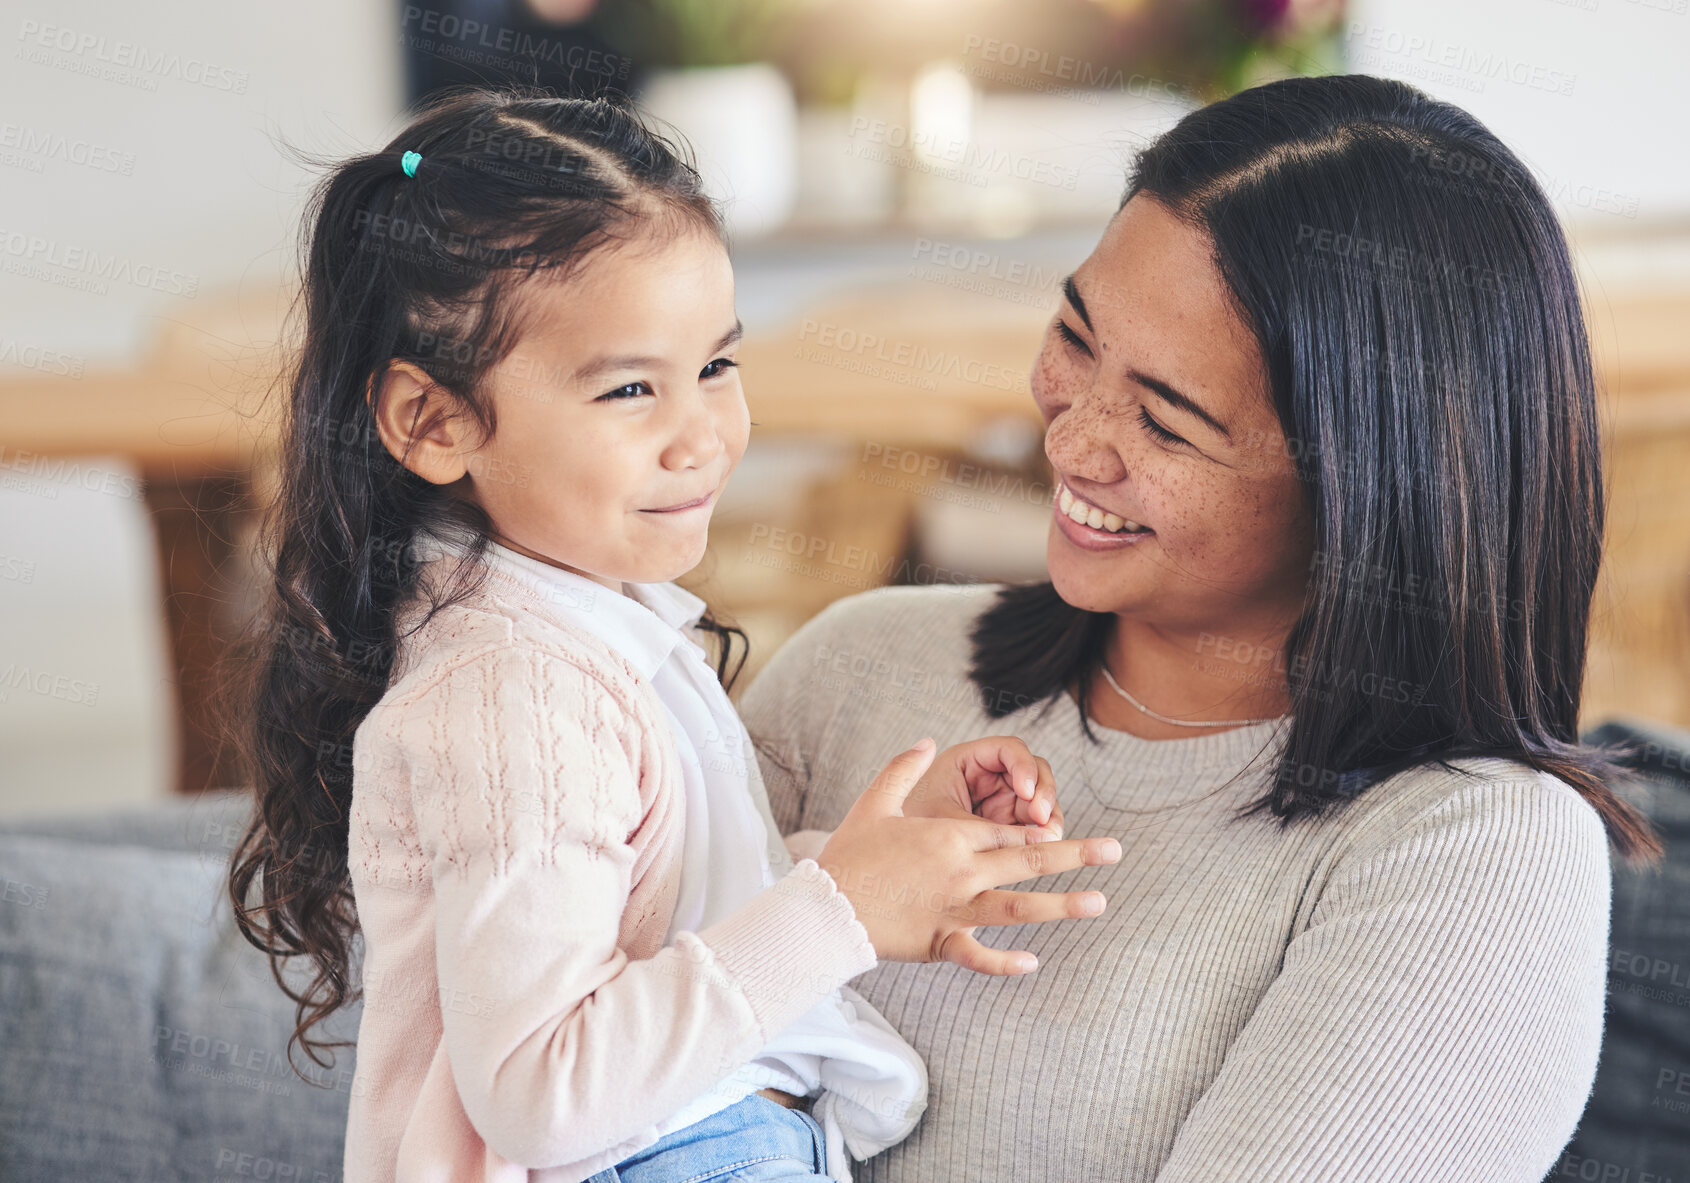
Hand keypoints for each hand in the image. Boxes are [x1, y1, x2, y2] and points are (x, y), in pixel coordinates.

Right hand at [816, 738, 1121, 975]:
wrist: (823, 907)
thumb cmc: (848, 855)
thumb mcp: (875, 801)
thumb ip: (903, 767)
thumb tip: (929, 741)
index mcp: (948, 836)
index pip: (1005, 831)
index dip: (1036, 831)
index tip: (1061, 828)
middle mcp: (960, 871)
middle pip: (1027, 861)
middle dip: (1076, 854)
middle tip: (1115, 851)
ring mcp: (953, 909)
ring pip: (1018, 906)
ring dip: (1062, 905)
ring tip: (1099, 901)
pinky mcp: (939, 942)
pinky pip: (977, 954)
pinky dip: (1004, 961)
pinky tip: (1032, 962)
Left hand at [903, 736, 1064, 839]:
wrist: (893, 866)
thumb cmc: (910, 835)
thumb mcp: (946, 825)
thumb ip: (989, 830)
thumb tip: (1035, 839)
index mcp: (966, 762)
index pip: (1008, 750)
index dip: (1024, 766)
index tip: (1026, 791)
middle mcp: (988, 777)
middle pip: (1032, 771)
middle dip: (1042, 792)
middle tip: (1041, 817)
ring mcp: (999, 801)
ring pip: (1038, 798)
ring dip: (1048, 814)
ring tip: (1048, 835)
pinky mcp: (1006, 826)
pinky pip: (1033, 824)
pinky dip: (1042, 833)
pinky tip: (1044, 845)